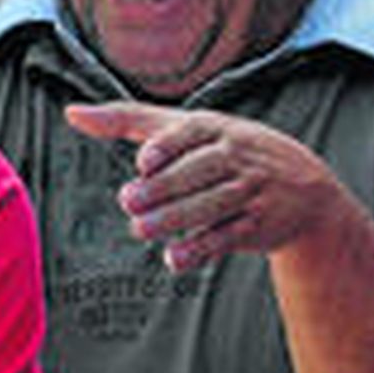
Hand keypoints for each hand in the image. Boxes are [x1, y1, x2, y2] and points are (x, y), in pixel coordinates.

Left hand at [66, 101, 353, 271]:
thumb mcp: (182, 128)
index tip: (143, 162)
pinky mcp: (256, 225)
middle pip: (198, 172)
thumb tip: (70, 113)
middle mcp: (234, 156)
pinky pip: (228, 237)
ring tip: (141, 229)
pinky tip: (175, 259)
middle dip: (164, 188)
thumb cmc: (223, 149)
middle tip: (129, 201)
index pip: (190, 133)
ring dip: (176, 219)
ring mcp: (248, 191)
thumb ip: (126, 120)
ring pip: (211, 206)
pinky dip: (202, 249)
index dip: (167, 147)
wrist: (303, 187)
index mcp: (214, 128)